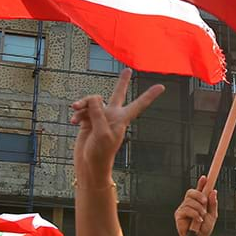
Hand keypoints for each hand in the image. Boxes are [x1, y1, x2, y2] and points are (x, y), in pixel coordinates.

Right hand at [70, 69, 163, 183]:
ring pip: (92, 102)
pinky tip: (74, 121)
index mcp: (122, 119)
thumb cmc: (100, 152)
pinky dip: (77, 114)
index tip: (162, 87)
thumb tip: (94, 98)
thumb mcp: (102, 132)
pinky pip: (82, 110)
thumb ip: (98, 112)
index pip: (139, 104)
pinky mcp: (88, 121)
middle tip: (128, 70)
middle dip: (122, 83)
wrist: (89, 165)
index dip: (149, 95)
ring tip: (75, 109)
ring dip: (82, 104)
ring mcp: (100, 118)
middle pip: (118, 94)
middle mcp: (112, 116)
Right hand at [175, 175, 218, 235]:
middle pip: (191, 191)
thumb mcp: (213, 215)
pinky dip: (194, 214)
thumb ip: (213, 203)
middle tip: (205, 202)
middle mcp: (190, 204)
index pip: (199, 190)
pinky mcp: (179, 214)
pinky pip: (187, 209)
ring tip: (202, 216)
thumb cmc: (204, 229)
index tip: (205, 178)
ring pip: (190, 201)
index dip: (201, 183)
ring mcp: (183, 208)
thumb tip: (213, 192)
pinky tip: (198, 220)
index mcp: (198, 202)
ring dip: (199, 208)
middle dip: (199, 195)